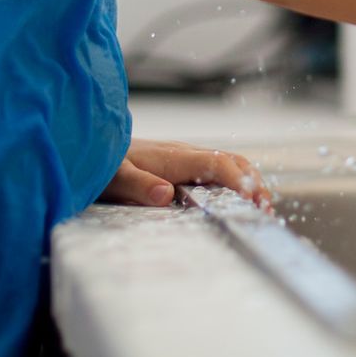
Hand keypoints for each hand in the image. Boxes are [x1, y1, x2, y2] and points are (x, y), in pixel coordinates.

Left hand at [98, 137, 273, 212]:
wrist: (90, 145)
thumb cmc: (100, 163)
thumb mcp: (113, 178)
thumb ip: (137, 185)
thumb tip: (165, 194)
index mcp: (173, 157)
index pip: (217, 164)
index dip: (237, 181)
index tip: (251, 201)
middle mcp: (184, 154)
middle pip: (231, 161)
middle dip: (253, 182)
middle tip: (265, 210)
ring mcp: (184, 158)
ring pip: (227, 164)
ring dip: (247, 182)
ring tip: (260, 208)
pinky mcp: (180, 166)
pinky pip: (216, 170)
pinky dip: (234, 183)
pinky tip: (236, 201)